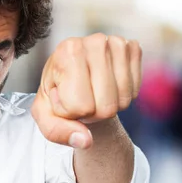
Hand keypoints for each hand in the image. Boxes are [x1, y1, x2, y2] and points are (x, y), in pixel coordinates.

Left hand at [31, 33, 141, 148]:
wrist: (75, 77)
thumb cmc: (57, 96)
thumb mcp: (46, 116)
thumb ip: (58, 132)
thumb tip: (86, 141)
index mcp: (66, 51)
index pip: (81, 106)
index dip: (72, 112)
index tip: (65, 98)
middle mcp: (93, 41)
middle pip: (107, 107)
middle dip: (93, 113)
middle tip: (82, 99)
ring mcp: (115, 42)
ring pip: (124, 100)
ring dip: (109, 105)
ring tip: (94, 93)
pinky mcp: (132, 47)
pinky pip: (135, 90)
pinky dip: (124, 95)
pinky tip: (110, 86)